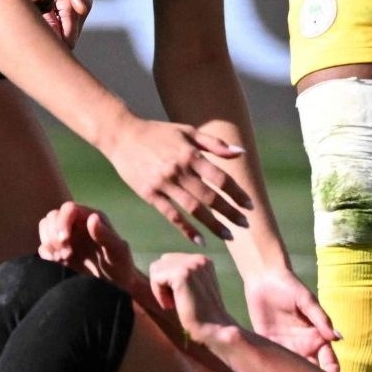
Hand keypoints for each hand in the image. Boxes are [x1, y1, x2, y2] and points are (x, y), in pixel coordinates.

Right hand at [37, 200, 141, 290]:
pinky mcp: (59, 251)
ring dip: (49, 243)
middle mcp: (76, 224)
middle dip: (54, 235)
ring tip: (62, 258)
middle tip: (66, 255)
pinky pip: (44, 246)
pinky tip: (58, 263)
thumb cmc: (121, 265)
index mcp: (90, 218)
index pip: (68, 208)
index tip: (65, 241)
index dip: (62, 221)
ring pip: (45, 227)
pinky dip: (46, 253)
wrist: (116, 285)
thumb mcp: (118, 251)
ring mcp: (67, 237)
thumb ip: (105, 235)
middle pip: (53, 216)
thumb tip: (91, 218)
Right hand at [97, 112, 249, 243]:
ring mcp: (163, 183)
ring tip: (228, 236)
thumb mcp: (187, 131)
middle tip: (245, 225)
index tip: (249, 205)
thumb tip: (241, 152)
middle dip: (229, 212)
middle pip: (210, 197)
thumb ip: (214, 143)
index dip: (237, 193)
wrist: (122, 135)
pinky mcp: (148, 193)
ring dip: (213, 224)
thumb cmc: (158, 132)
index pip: (220, 178)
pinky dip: (186, 229)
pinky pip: (171, 215)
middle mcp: (178, 170)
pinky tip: (200, 240)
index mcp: (190, 154)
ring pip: (193, 209)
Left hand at [148, 253, 241, 347]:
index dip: (168, 281)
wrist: (215, 328)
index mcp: (202, 260)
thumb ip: (182, 273)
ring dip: (160, 289)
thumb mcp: (194, 286)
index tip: (179, 297)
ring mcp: (190, 265)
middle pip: (161, 263)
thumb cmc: (202, 313)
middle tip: (175, 301)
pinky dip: (158, 294)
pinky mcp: (181, 274)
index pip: (170, 260)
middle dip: (163, 283)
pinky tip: (171, 305)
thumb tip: (157, 264)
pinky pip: (156, 278)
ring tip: (173, 303)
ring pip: (156, 269)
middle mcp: (198, 258)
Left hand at [242, 266, 340, 371]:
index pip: (329, 362)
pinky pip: (272, 360)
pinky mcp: (267, 343)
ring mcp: (286, 346)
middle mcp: (304, 346)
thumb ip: (321, 319)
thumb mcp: (307, 301)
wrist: (263, 279)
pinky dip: (273, 370)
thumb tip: (338, 338)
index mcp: (317, 337)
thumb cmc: (290, 287)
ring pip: (293, 370)